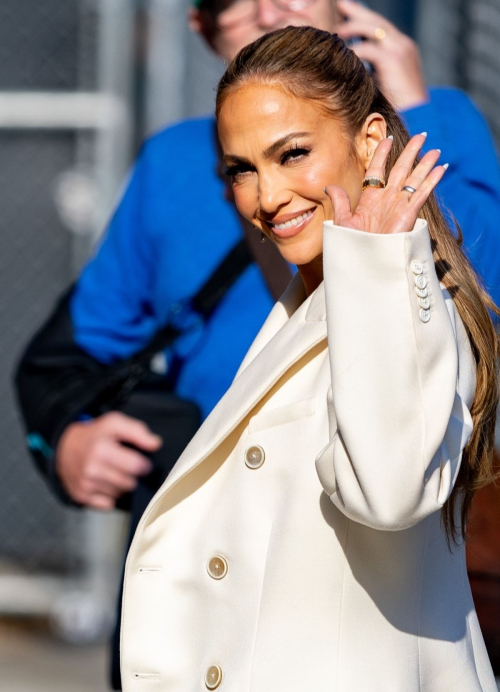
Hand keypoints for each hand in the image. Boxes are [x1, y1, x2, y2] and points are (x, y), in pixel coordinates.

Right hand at [56, 412, 161, 509]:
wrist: (65, 448)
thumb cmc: (95, 435)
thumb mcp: (114, 423)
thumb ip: (138, 430)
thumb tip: (155, 444)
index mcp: (101, 449)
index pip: (137, 466)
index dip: (144, 464)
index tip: (140, 461)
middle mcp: (91, 469)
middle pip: (130, 483)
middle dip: (133, 476)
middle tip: (126, 466)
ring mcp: (85, 485)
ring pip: (120, 494)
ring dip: (122, 486)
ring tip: (114, 472)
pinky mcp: (81, 497)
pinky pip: (109, 504)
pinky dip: (110, 496)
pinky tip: (106, 483)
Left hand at [325, 134, 445, 234]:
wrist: (365, 261)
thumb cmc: (353, 244)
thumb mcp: (343, 220)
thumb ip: (339, 201)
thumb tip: (327, 185)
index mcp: (370, 197)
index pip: (377, 169)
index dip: (382, 153)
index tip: (386, 138)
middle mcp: (387, 198)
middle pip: (401, 168)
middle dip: (411, 152)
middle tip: (421, 136)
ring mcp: (399, 205)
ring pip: (415, 178)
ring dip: (425, 164)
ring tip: (435, 150)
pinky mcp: (409, 213)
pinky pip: (422, 193)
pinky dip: (432, 180)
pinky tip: (440, 168)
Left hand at [336, 0, 427, 110]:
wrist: (419, 117)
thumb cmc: (400, 108)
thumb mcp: (385, 84)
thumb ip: (372, 72)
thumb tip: (351, 69)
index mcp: (402, 49)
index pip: (381, 27)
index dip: (364, 19)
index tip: (347, 13)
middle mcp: (402, 45)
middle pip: (376, 22)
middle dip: (357, 12)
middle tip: (340, 4)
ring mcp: (400, 50)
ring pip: (373, 29)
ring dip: (352, 27)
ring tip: (336, 30)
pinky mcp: (394, 60)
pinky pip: (369, 48)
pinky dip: (354, 49)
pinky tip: (342, 52)